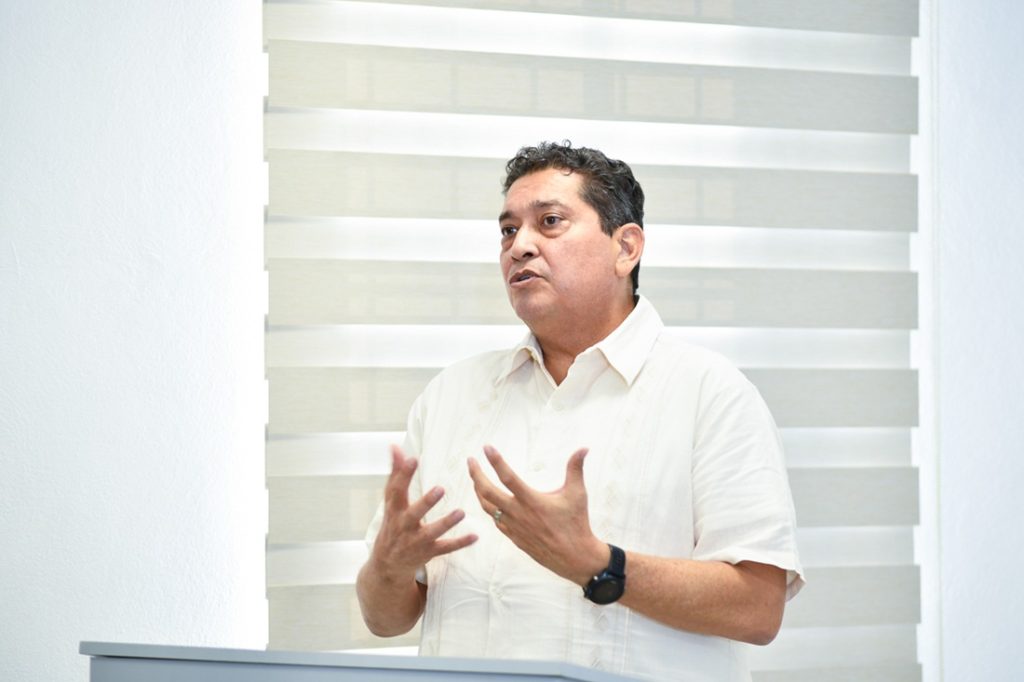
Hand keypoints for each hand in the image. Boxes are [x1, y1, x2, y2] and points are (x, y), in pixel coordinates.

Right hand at [368, 445, 477, 582]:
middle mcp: (403, 526)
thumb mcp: (391, 501)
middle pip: (412, 514)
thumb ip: (395, 474)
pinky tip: (475, 536)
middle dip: (426, 503)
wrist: (388, 564)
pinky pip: (445, 548)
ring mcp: (416, 541)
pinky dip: (460, 543)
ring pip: (431, 533)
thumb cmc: (393, 524)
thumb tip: (395, 446)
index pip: (396, 491)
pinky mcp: (428, 553)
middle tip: (440, 488)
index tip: (412, 459)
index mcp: (394, 510)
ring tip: (461, 512)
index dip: (403, 475)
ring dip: (446, 523)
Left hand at [467, 445, 607, 585]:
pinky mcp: (514, 537)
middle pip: (487, 492)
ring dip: (478, 491)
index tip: (486, 448)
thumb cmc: (576, 524)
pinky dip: (489, 507)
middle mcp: (519, 513)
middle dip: (476, 475)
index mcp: (532, 501)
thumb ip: (576, 468)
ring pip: (487, 507)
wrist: (574, 557)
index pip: (508, 477)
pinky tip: (489, 501)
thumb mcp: (578, 494)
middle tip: (470, 461)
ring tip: (475, 478)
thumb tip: (584, 448)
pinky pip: (495, 520)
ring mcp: (514, 527)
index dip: (496, 461)